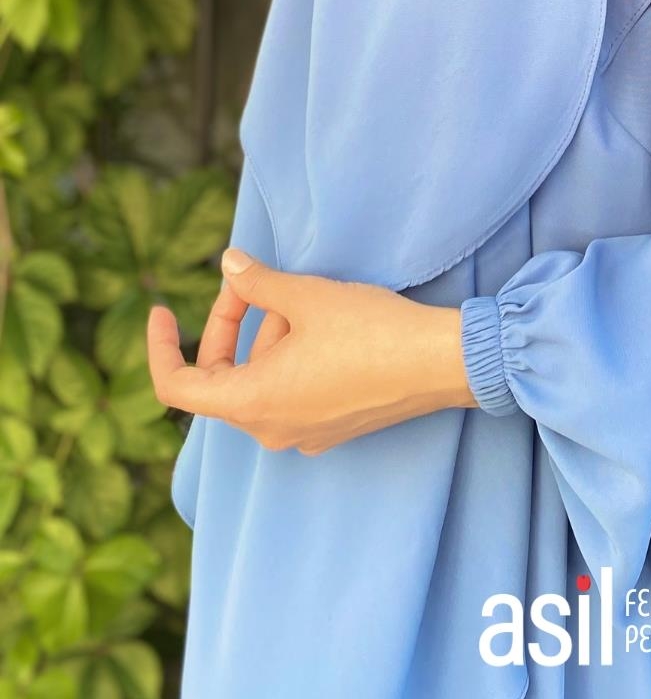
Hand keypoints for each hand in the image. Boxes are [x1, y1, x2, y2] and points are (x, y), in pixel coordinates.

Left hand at [147, 247, 478, 454]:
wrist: (442, 362)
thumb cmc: (371, 330)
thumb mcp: (306, 296)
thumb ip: (256, 283)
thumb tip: (228, 266)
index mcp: (253, 402)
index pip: (176, 386)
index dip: (159, 346)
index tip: (161, 309)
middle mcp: (271, 428)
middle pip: (222, 377)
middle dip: (230, 324)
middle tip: (251, 281)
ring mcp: (303, 433)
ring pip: (261, 381)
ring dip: (268, 337)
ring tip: (304, 298)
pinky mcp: (332, 427)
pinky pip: (290, 392)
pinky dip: (291, 356)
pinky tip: (323, 323)